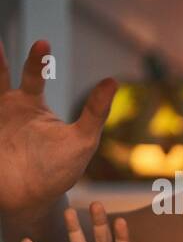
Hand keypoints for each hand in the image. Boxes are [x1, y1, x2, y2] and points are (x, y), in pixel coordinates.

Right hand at [0, 40, 115, 213]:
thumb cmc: (60, 169)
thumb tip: (113, 81)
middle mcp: (8, 108)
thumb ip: (95, 111)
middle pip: (0, 76)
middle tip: (1, 42)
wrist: (34, 199)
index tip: (43, 42)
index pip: (33, 74)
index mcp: (31, 105)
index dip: (38, 59)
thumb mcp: (83, 139)